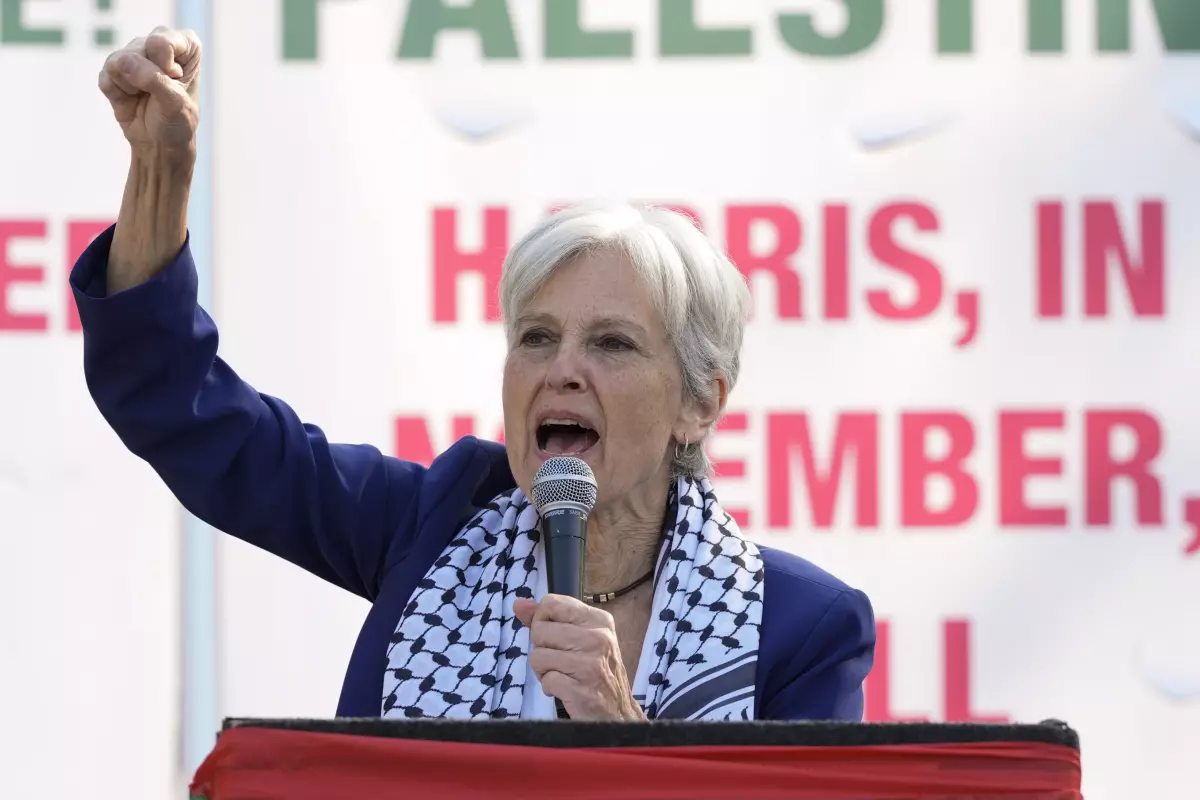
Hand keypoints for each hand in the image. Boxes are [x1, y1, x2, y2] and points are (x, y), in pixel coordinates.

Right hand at [99, 26, 200, 161]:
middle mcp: (157, 43)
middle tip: (160, 94)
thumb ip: (153, 79)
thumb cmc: (178, 121)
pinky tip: (130, 100)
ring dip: (132, 87)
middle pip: (138, 49)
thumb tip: (123, 62)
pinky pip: (106, 76)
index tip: (175, 81)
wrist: (160, 145)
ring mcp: (134, 54)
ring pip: (119, 61)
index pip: (162, 41)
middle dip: (148, 78)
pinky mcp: (114, 69)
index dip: (165, 65)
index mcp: (185, 44)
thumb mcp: (176, 103)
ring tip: (145, 97)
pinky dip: (117, 94)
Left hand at [513, 595, 646, 721]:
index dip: (542, 621)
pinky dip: (550, 687)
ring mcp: (591, 665)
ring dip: (544, 670)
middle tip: (561, 661)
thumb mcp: (579, 637)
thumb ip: (547, 619)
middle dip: (542, 648)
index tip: (555, 637)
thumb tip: (518, 603)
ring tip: (564, 675)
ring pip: (538, 656)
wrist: (617, 712)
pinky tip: (566, 690)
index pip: (551, 603)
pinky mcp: (582, 691)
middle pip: (540, 630)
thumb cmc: (595, 671)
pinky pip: (546, 681)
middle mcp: (598, 638)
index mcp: (598, 620)